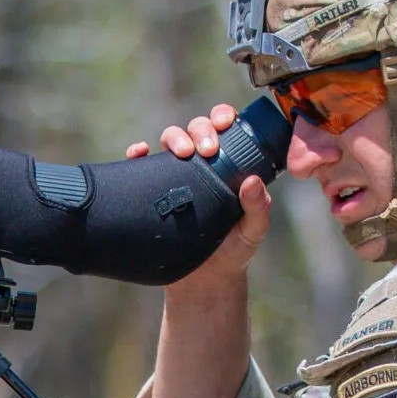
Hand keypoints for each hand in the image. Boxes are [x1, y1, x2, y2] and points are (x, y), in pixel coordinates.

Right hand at [126, 104, 272, 299]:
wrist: (202, 280)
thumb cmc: (233, 252)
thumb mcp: (253, 231)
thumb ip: (258, 209)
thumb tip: (252, 181)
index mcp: (229, 164)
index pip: (225, 129)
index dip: (222, 117)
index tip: (224, 124)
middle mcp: (201, 164)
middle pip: (196, 128)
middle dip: (200, 129)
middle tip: (206, 150)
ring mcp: (175, 176)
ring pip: (170, 139)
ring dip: (174, 137)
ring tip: (181, 153)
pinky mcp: (152, 191)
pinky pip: (141, 166)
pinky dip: (138, 154)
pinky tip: (139, 153)